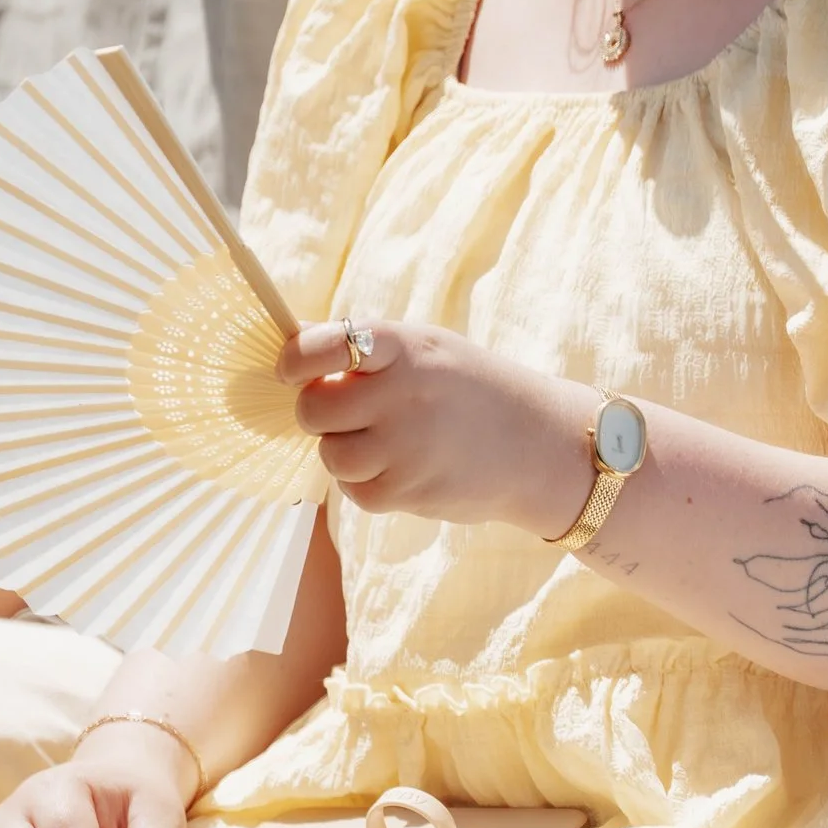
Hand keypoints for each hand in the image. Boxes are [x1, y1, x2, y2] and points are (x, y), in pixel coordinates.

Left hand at [279, 320, 592, 533]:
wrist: (535, 442)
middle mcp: (402, 395)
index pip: (324, 345)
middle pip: (314, 408)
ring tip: (381, 438)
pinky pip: (353, 490)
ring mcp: (404, 446)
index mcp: (402, 347)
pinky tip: (398, 465)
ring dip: (343, 448)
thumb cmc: (467, 387)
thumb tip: (291, 335)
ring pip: (330, 454)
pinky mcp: (407, 491)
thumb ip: (360, 344)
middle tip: (346, 409)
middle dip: (319, 410)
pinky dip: (364, 481)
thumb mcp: (424, 347)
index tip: (292, 369)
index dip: (295, 359)